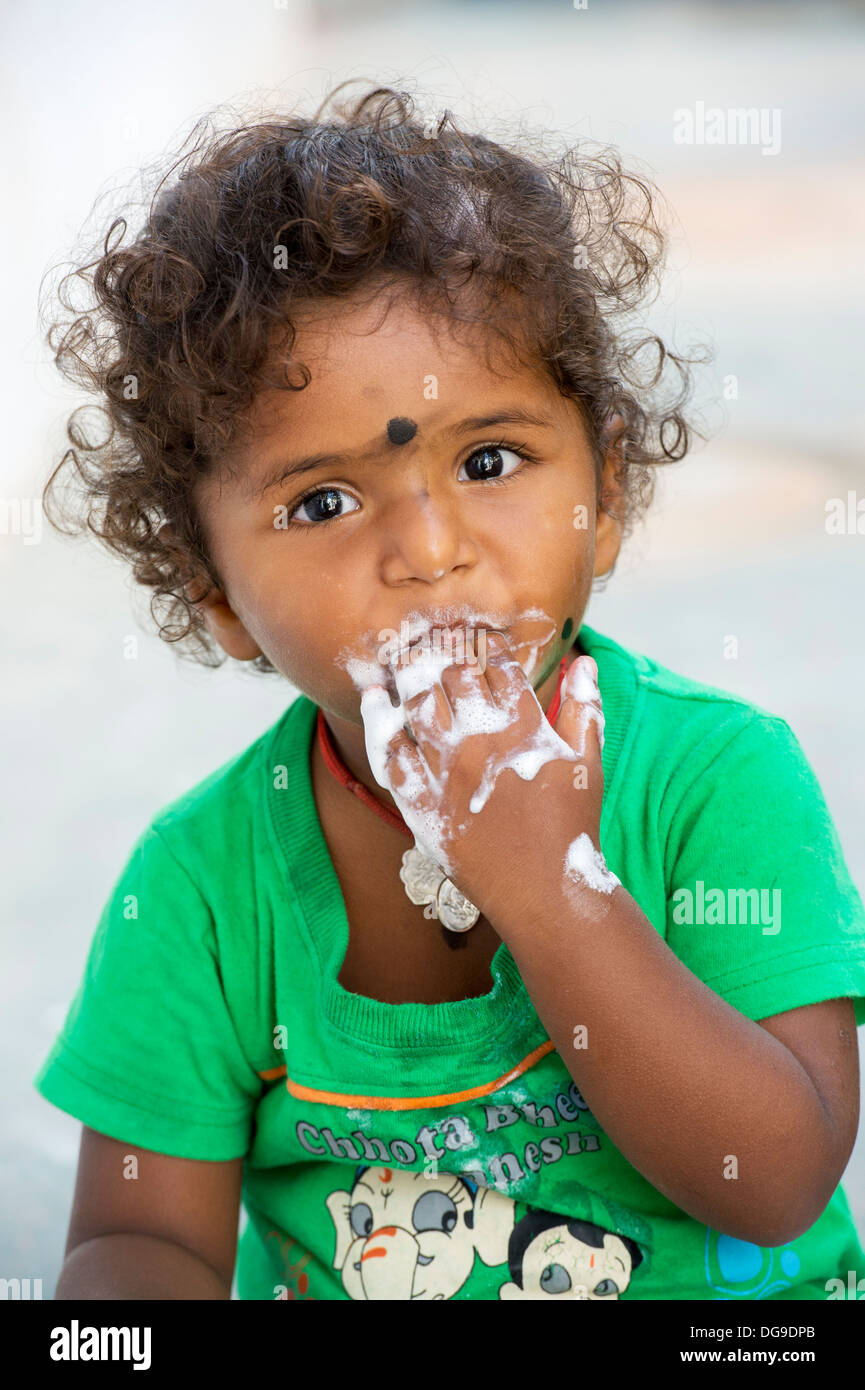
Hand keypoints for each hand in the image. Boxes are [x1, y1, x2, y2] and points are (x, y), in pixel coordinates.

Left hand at [359, 629, 609, 921]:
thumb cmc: (570, 826)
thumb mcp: (588, 763)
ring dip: (409, 673)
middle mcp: (483, 743)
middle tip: (431, 637)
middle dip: (443, 651)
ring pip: (419, 704)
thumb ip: (585, 709)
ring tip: (402, 655)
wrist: (543, 890)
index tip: (474, 637)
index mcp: (525, 728)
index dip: (484, 644)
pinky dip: (379, 721)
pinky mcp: (422, 803)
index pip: (498, 666)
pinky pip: (391, 754)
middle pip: (454, 676)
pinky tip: (373, 697)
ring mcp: (448, 772)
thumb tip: (583, 661)